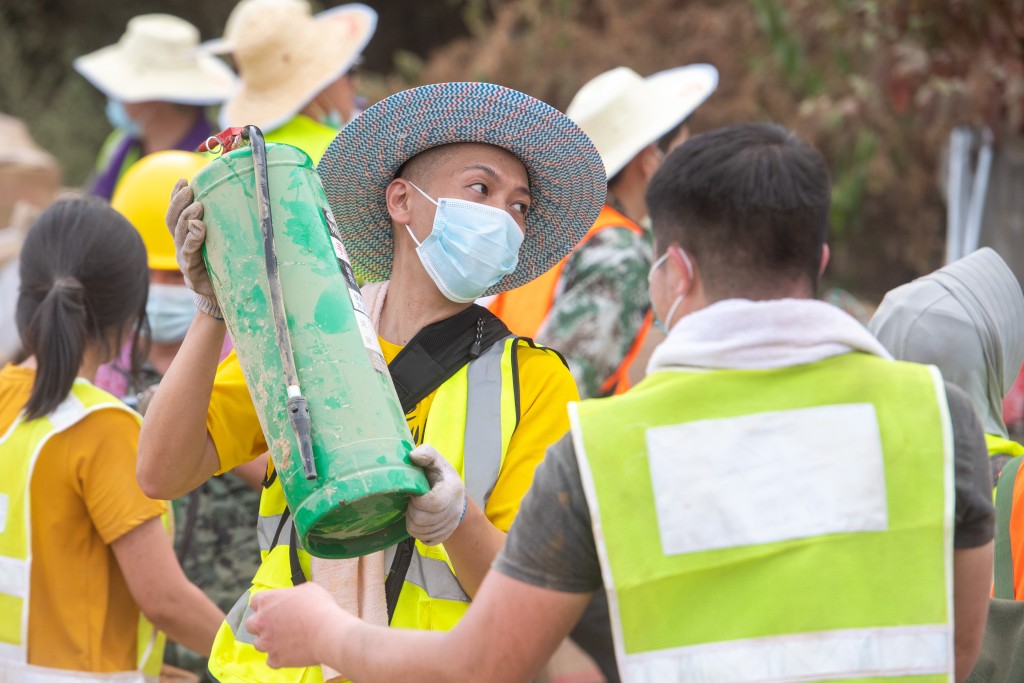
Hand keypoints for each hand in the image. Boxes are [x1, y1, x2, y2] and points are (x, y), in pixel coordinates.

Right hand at [166, 178, 220, 318]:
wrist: (222, 296)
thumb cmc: (224, 266)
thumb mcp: (221, 243)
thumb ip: (219, 226)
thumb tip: (228, 201)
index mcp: (185, 236)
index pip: (175, 213)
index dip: (175, 196)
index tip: (183, 179)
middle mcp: (181, 245)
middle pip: (172, 220)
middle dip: (178, 202)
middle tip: (189, 189)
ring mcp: (184, 258)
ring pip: (179, 234)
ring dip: (187, 217)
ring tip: (198, 206)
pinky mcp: (191, 271)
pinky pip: (188, 252)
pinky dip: (192, 239)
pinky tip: (198, 228)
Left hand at [248, 583, 347, 668]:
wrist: (327, 632)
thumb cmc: (319, 607)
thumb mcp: (307, 589)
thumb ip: (292, 593)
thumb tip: (293, 597)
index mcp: (267, 600)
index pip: (255, 601)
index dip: (265, 605)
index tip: (273, 608)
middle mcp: (261, 621)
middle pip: (250, 624)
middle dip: (261, 625)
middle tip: (276, 625)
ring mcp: (266, 642)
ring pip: (258, 644)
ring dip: (268, 642)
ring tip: (285, 640)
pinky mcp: (275, 659)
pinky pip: (271, 660)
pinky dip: (279, 657)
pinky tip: (290, 652)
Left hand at [407, 445, 466, 545]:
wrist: (454, 493)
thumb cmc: (440, 475)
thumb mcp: (435, 460)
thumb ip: (426, 453)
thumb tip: (413, 456)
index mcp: (453, 490)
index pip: (432, 503)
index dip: (418, 501)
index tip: (414, 494)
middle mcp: (455, 510)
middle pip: (423, 520)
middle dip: (411, 511)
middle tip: (412, 502)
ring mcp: (450, 525)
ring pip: (420, 532)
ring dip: (411, 522)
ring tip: (414, 510)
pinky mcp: (444, 535)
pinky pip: (424, 540)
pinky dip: (418, 532)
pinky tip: (420, 520)